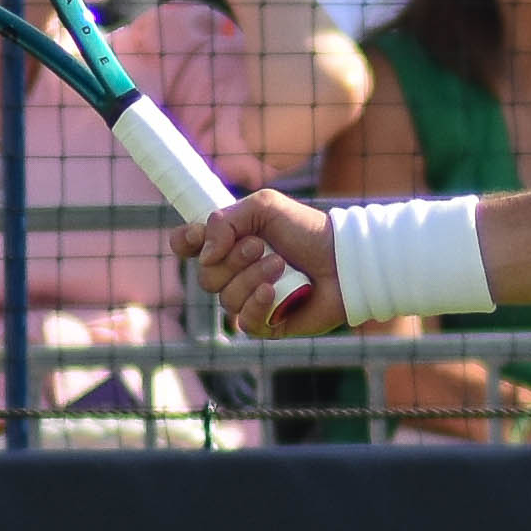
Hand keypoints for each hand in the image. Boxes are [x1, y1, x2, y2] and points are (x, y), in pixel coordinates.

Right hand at [185, 190, 341, 334]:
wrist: (344, 259)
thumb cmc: (307, 230)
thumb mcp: (265, 207)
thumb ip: (225, 220)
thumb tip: (204, 253)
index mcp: (230, 243)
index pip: (189, 246)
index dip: (186, 242)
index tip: (196, 236)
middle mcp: (235, 273)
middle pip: (205, 276)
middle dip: (232, 260)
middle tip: (261, 246)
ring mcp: (249, 299)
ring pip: (226, 298)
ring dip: (251, 278)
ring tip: (281, 265)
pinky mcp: (267, 323)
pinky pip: (244, 322)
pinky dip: (257, 304)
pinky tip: (273, 293)